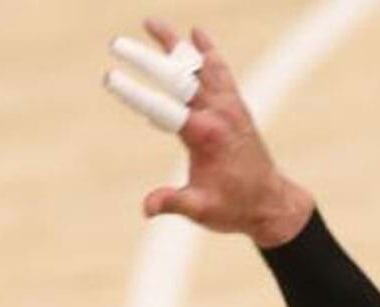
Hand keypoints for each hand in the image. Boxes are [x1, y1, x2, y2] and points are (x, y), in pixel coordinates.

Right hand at [110, 20, 315, 247]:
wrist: (270, 202)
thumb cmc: (233, 207)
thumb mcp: (200, 210)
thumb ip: (173, 202)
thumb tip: (147, 207)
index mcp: (205, 134)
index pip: (161, 107)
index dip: (133, 92)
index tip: (109, 77)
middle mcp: (218, 112)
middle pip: (178, 76)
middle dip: (146, 58)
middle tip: (117, 44)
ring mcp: (229, 105)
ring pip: (198, 65)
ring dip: (174, 44)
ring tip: (150, 23)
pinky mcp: (235, 105)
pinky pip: (220, 71)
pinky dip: (207, 52)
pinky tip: (196, 35)